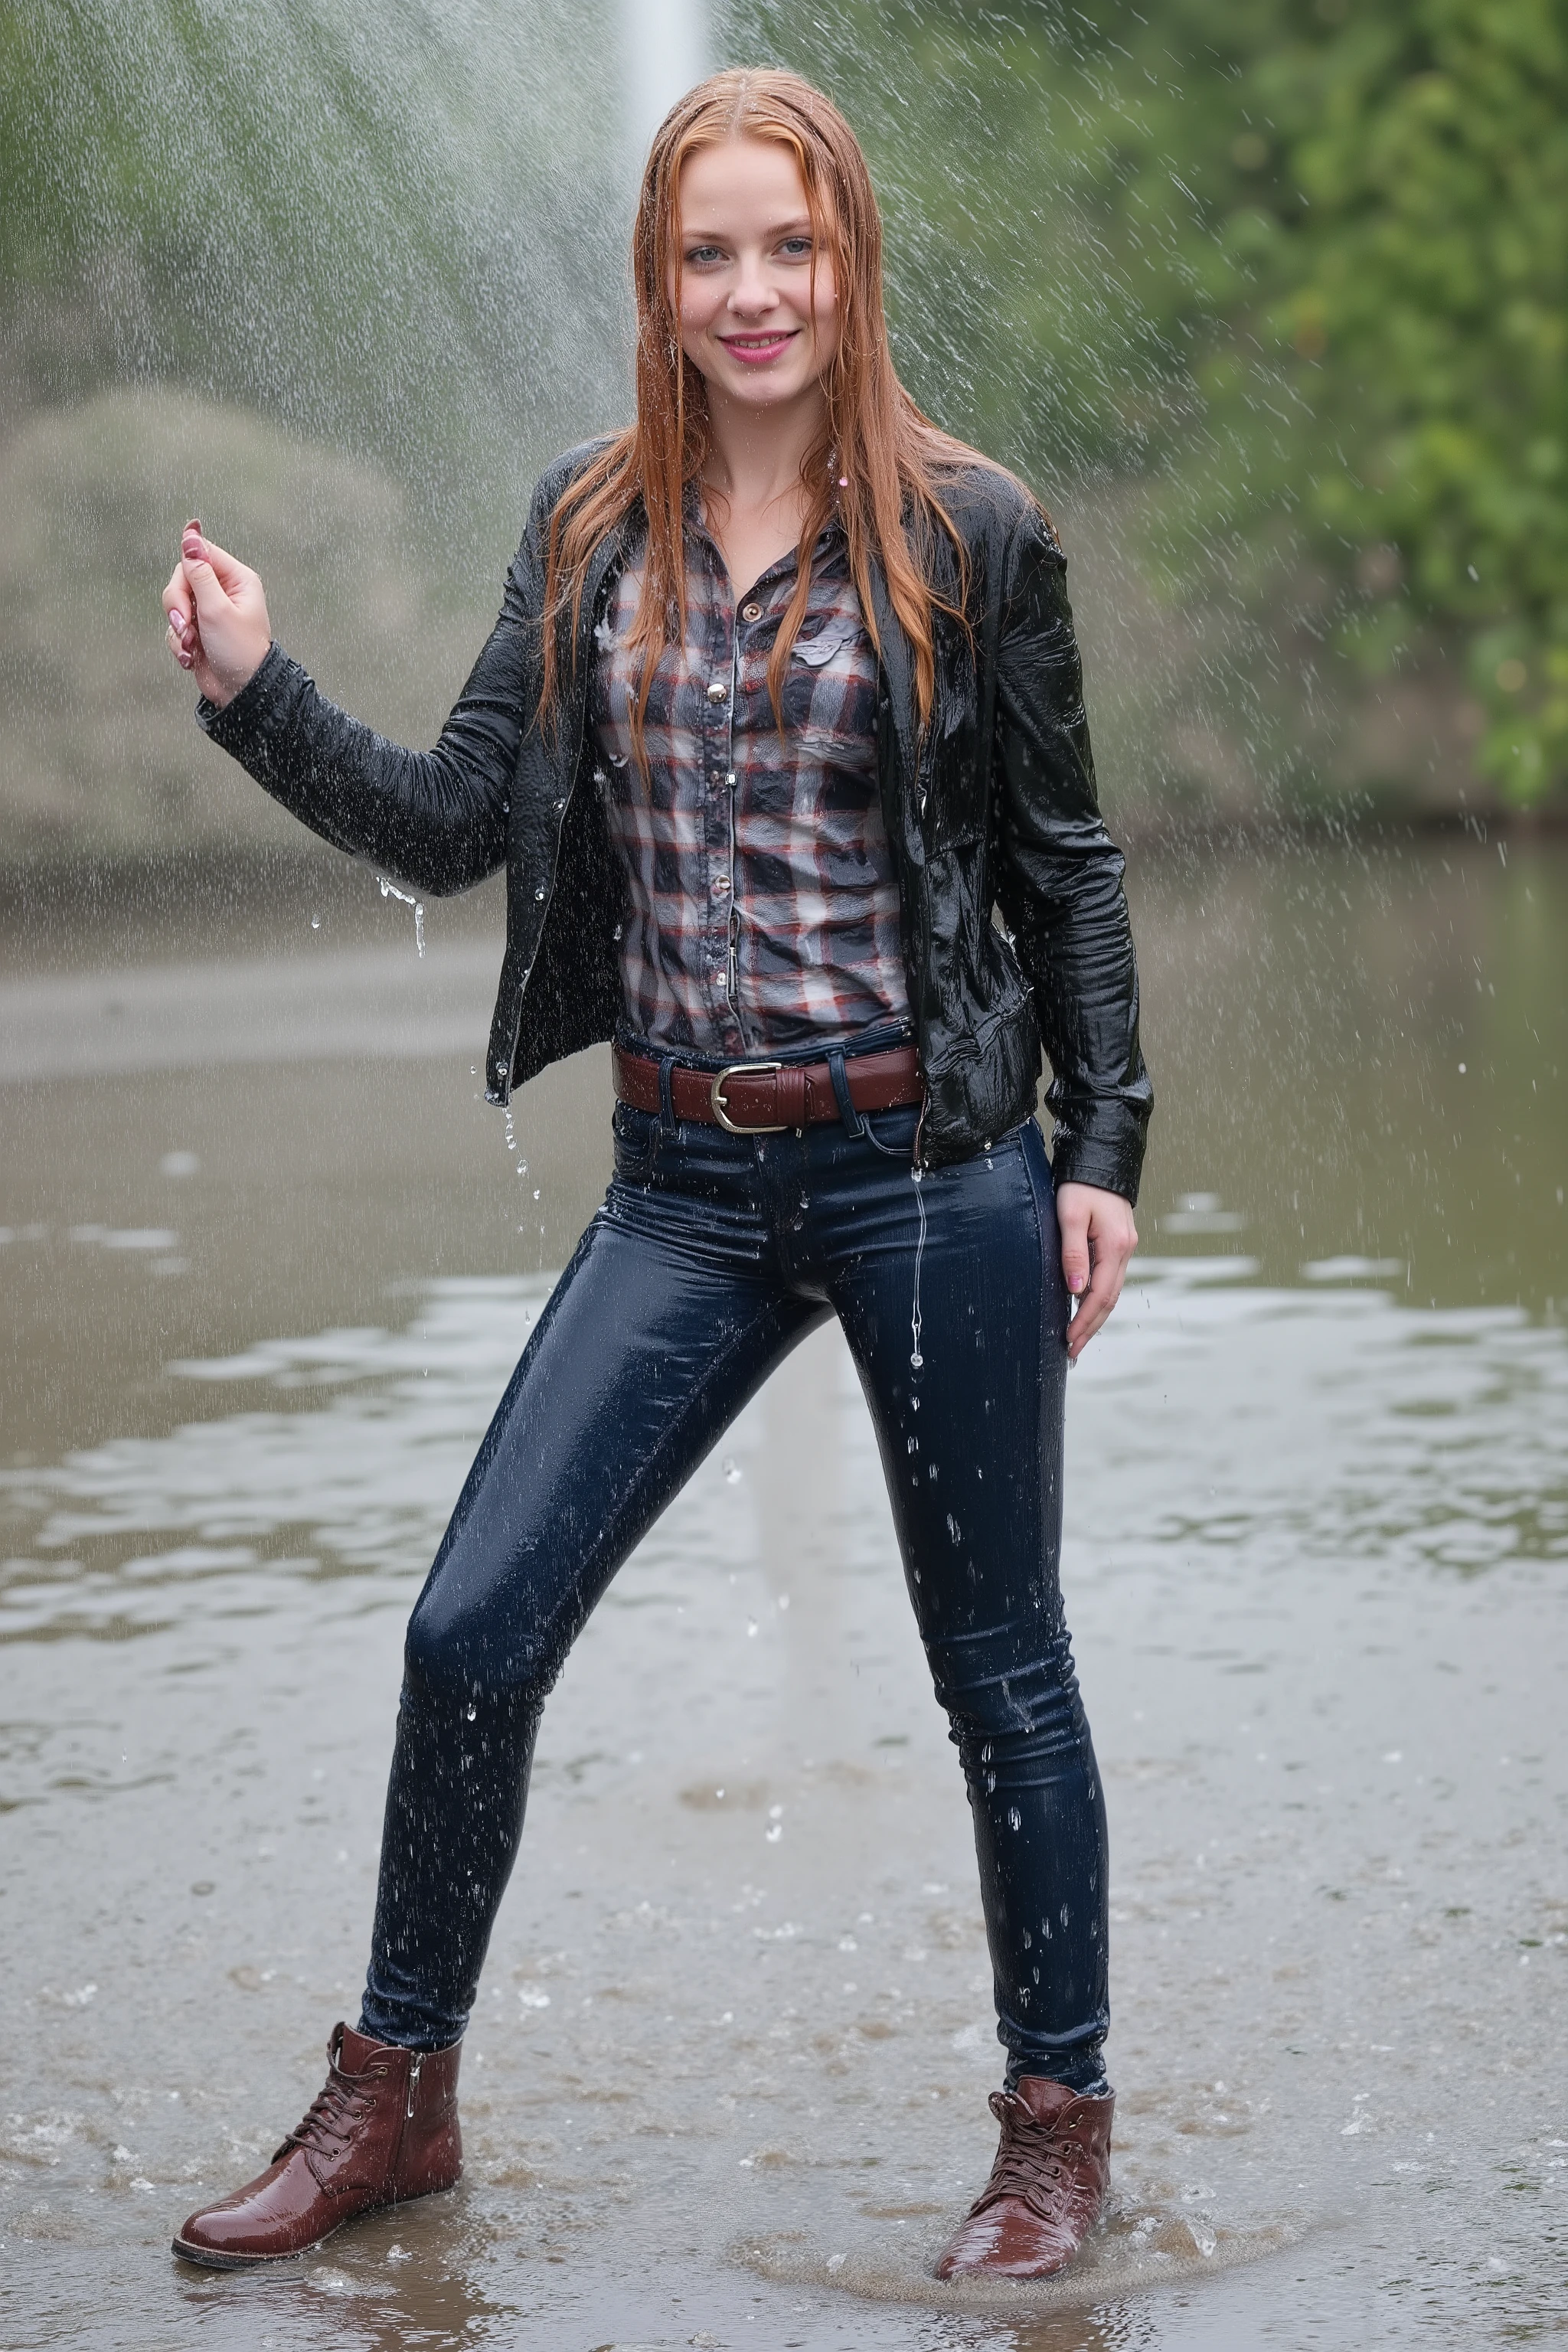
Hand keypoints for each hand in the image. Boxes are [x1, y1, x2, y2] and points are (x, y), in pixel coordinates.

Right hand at [161, 519, 271, 707]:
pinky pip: (175, 627)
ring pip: (174, 604)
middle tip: (184, 625)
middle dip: (177, 604)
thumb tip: (190, 534)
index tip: (184, 588)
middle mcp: (223, 592)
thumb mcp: (217, 609)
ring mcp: (209, 612)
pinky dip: (179, 643)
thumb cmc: (239, 651)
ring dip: (177, 628)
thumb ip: (199, 572)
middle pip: (182, 579)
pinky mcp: (198, 631)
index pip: (201, 554)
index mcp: (237, 579)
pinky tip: (191, 658)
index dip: (186, 567)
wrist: (241, 693)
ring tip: (191, 646)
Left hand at [1056, 1181, 1137, 1362]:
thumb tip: (1075, 1290)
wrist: (1099, 1160)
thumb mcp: (1069, 1216)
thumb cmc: (1080, 1186)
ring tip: (1077, 1337)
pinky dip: (1097, 1298)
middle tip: (1072, 1350)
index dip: (1085, 1321)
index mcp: (1116, 1247)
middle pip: (1109, 1300)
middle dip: (1091, 1327)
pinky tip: (1084, 1308)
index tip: (1069, 1341)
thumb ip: (1073, 1253)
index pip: (1100, 1296)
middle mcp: (1125, 1251)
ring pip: (1111, 1291)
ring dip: (1095, 1316)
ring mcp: (1124, 1248)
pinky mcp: (1118, 1244)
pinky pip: (1109, 1279)